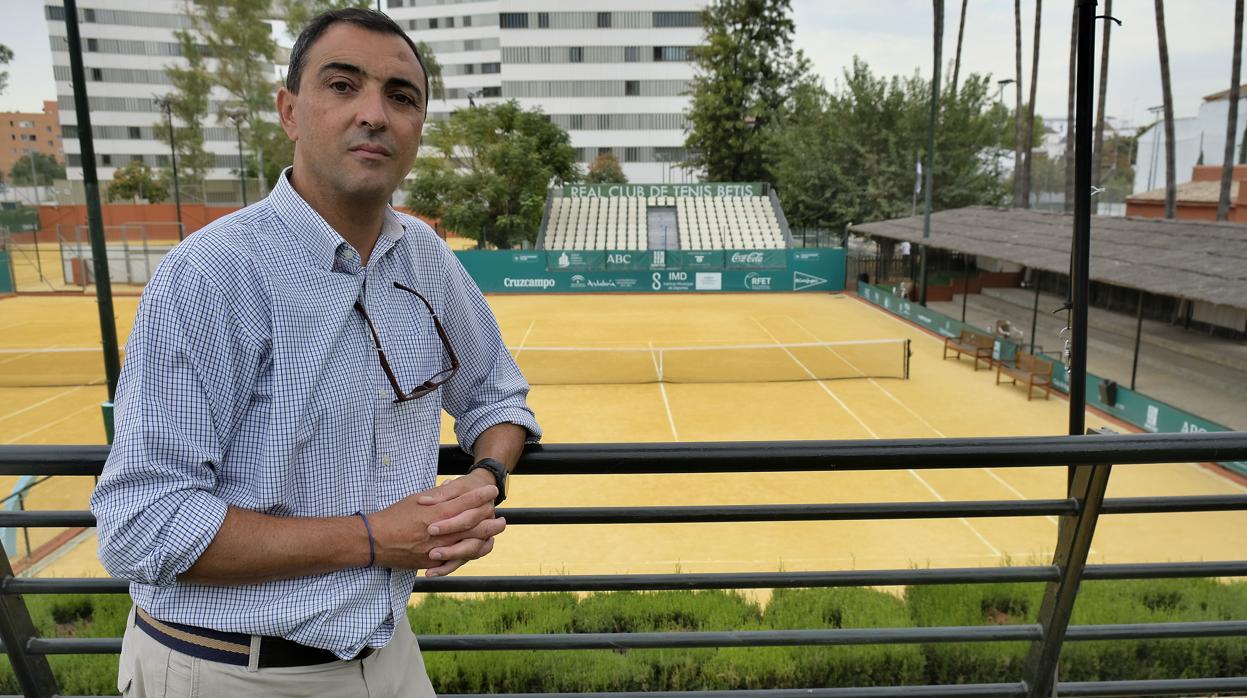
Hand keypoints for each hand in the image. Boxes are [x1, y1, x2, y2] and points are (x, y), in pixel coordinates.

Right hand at [368, 476, 503, 570]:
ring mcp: (437, 549)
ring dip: (485, 539)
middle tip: (503, 519)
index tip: (492, 491)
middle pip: (473, 525)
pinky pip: (455, 561)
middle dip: (490, 521)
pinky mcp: (432, 562)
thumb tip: (449, 486)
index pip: (465, 502)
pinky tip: (477, 550)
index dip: (481, 496)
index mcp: (437, 513)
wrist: (375, 541)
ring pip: (469, 545)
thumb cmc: (394, 516)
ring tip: (494, 534)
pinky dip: (468, 555)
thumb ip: (436, 495)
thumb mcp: (415, 499)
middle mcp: (440, 531)